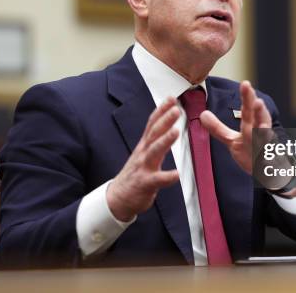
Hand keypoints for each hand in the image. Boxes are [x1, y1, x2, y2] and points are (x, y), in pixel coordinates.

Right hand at [107, 97, 179, 221]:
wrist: (118, 198)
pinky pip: (157, 180)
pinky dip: (167, 176)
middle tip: (176, 109)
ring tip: (175, 131)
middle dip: (164, 120)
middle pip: (154, 133)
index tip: (172, 98)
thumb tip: (167, 125)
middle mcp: (143, 153)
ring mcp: (143, 167)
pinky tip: (177, 174)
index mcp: (144, 145)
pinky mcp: (145, 183)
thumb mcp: (143, 153)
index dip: (161, 110)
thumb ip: (154, 140)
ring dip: (164, 141)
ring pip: (154, 152)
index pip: (152, 124)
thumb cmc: (135, 174)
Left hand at [200, 81, 270, 174]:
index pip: (248, 110)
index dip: (247, 97)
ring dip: (265, 131)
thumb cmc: (252, 153)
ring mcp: (266, 149)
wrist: (270, 173)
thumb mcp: (232, 140)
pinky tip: (268, 159)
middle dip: (258, 110)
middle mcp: (261, 134)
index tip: (245, 84)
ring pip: (267, 139)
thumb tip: (203, 114)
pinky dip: (270, 160)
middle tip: (257, 100)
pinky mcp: (270, 164)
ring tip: (264, 126)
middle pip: (260, 120)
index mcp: (252, 126)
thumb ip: (218, 128)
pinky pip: (271, 162)